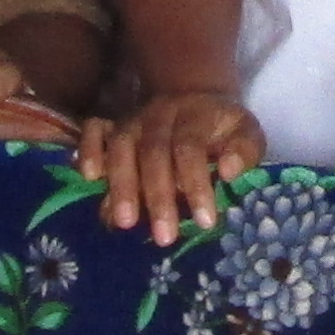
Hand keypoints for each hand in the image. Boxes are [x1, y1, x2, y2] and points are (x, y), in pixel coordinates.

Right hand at [83, 89, 265, 241]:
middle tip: (164, 237)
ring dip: (121, 185)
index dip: (197, 185)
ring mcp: (133, 119)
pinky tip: (90, 179)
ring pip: (121, 147)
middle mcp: (160, 115)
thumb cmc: (221, 129)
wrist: (195, 97)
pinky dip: (89, 150)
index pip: (191, 149)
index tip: (205, 222)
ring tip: (124, 222)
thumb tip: (230, 172)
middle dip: (158, 196)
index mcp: (195, 115)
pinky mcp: (112, 124)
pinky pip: (94, 130)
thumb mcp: (245, 132)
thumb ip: (244, 150)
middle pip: (154, 152)